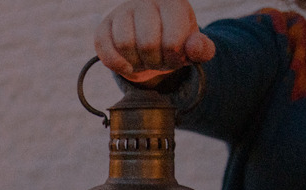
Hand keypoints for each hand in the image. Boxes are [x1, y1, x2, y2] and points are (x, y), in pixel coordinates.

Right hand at [94, 0, 215, 83]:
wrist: (151, 39)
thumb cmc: (174, 41)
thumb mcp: (192, 47)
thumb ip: (202, 49)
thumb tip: (193, 47)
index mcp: (172, 2)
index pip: (172, 41)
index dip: (173, 59)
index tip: (174, 57)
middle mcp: (146, 1)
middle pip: (147, 44)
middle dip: (154, 62)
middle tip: (158, 61)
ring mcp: (123, 11)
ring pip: (124, 44)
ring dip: (136, 63)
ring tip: (144, 60)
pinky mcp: (105, 25)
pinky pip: (104, 47)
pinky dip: (116, 64)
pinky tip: (127, 66)